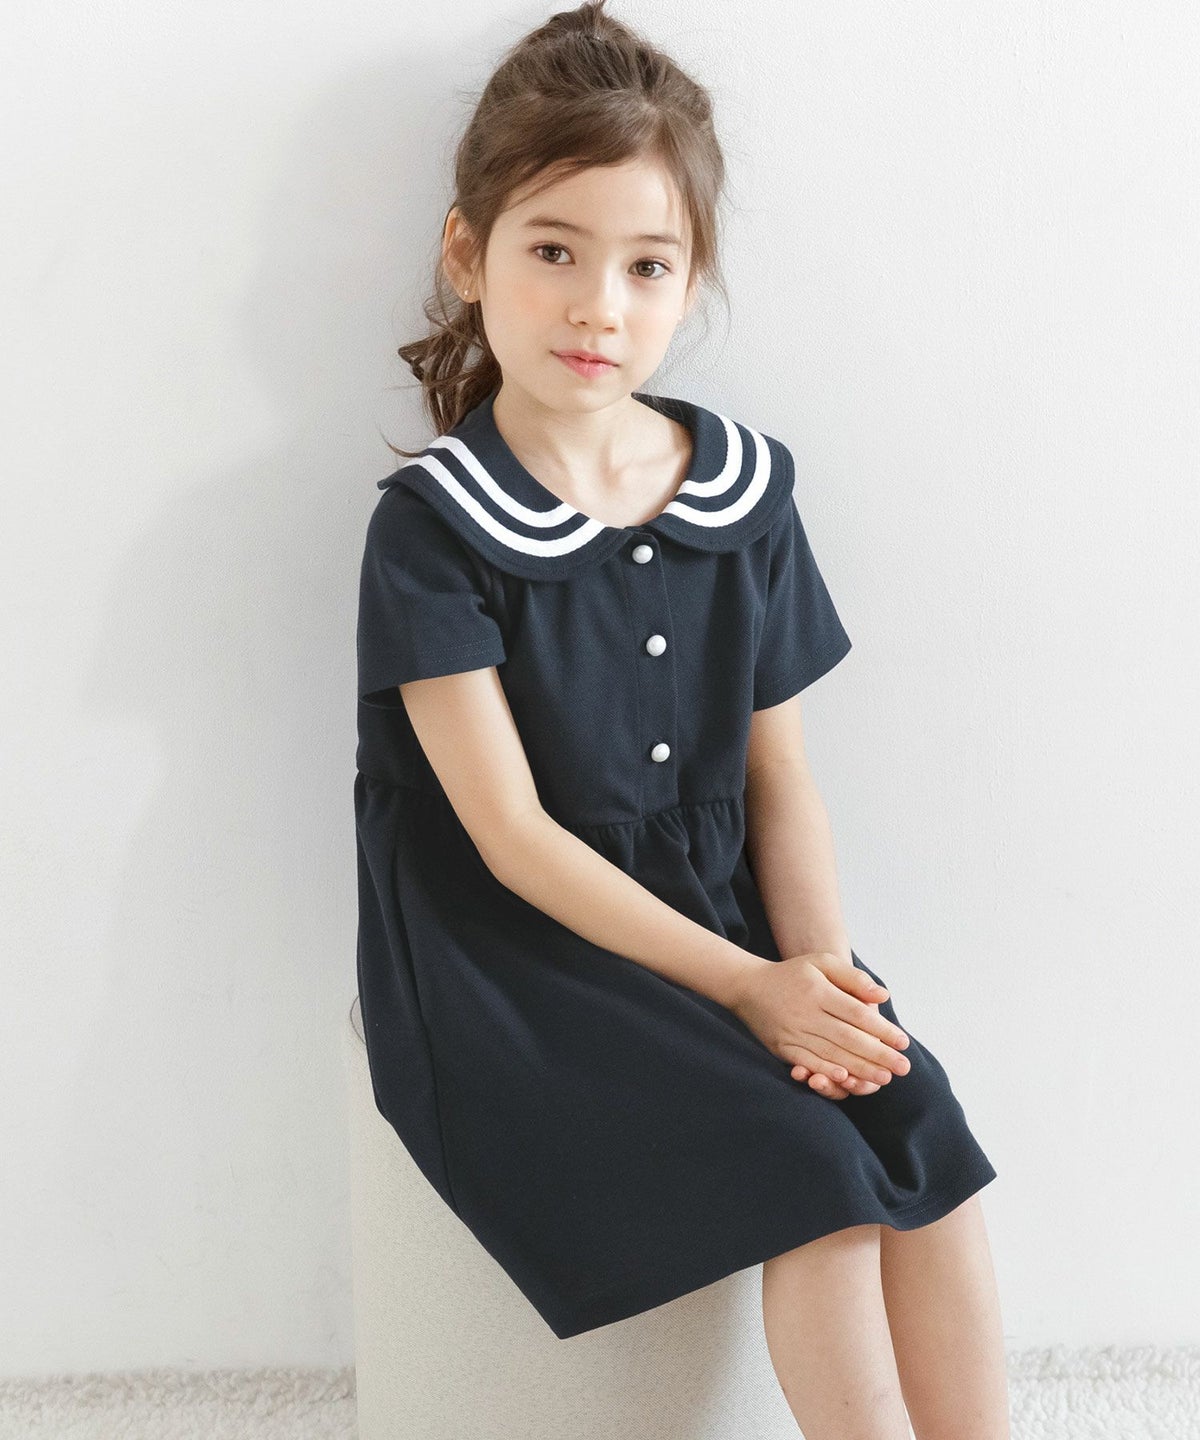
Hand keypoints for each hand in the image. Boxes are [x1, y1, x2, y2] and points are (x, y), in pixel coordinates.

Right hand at [729, 950, 910, 1098]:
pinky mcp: (782, 1047)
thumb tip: (882, 995)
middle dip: (878, 1055)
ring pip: (831, 1053)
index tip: (903, 1042)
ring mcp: (793, 1032)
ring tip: (884, 1078)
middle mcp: (806, 1013)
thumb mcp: (822, 963)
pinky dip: (828, 1072)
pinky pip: (808, 1062)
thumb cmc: (793, 973)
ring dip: (860, 1069)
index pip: (857, 1014)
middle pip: (848, 1038)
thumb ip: (853, 978)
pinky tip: (846, 1080)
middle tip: (903, 1068)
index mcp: (818, 990)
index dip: (882, 1030)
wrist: (749, 986)